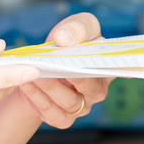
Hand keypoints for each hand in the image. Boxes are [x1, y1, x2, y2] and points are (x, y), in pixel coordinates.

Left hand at [15, 13, 112, 128]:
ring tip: (31, 73)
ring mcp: (83, 107)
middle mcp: (98, 90)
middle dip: (68, 75)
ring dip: (49, 87)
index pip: (117, 69)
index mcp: (108, 67)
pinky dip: (38, 99)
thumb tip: (64, 38)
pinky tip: (26, 85)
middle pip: (91, 88)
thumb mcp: (74, 26)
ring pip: (69, 102)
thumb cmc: (66, 42)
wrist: (42, 63)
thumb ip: (76, 28)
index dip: (110, 67)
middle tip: (48, 65)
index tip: (97, 63)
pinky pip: (53, 114)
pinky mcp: (63, 118)